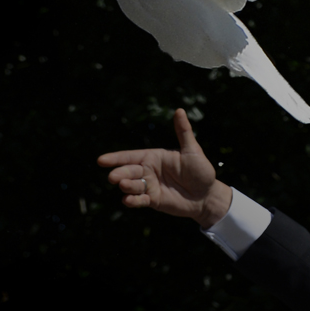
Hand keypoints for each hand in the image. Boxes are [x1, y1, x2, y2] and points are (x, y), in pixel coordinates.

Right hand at [97, 109, 231, 227]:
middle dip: (120, 174)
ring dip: (127, 186)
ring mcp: (149, 186)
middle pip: (128, 171)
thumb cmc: (201, 170)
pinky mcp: (152, 200)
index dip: (116, 158)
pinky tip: (128, 200)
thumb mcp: (192, 150)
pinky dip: (132, 200)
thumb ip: (183, 132)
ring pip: (131, 186)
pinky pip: (139, 200)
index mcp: (153, 157)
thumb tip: (179, 109)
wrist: (208, 195)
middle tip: (114, 178)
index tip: (101, 160)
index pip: (130, 156)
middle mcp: (148, 171)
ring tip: (124, 186)